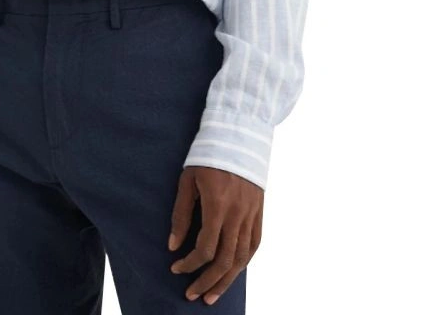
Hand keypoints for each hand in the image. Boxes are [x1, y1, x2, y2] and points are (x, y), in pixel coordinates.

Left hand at [168, 166, 263, 305]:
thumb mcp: (187, 180)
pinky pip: (254, 245)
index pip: (205, 248)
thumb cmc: (206, 157)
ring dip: (226, 280)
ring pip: (242, 258)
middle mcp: (238, 214)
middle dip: (207, 281)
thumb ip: (181, 214)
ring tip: (211, 295)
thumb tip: (173, 245)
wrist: (238, 137)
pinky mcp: (259, 212)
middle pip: (225, 260)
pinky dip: (243, 262)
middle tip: (192, 295)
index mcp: (218, 205)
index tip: (176, 268)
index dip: (190, 264)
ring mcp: (251, 214)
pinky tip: (232, 273)